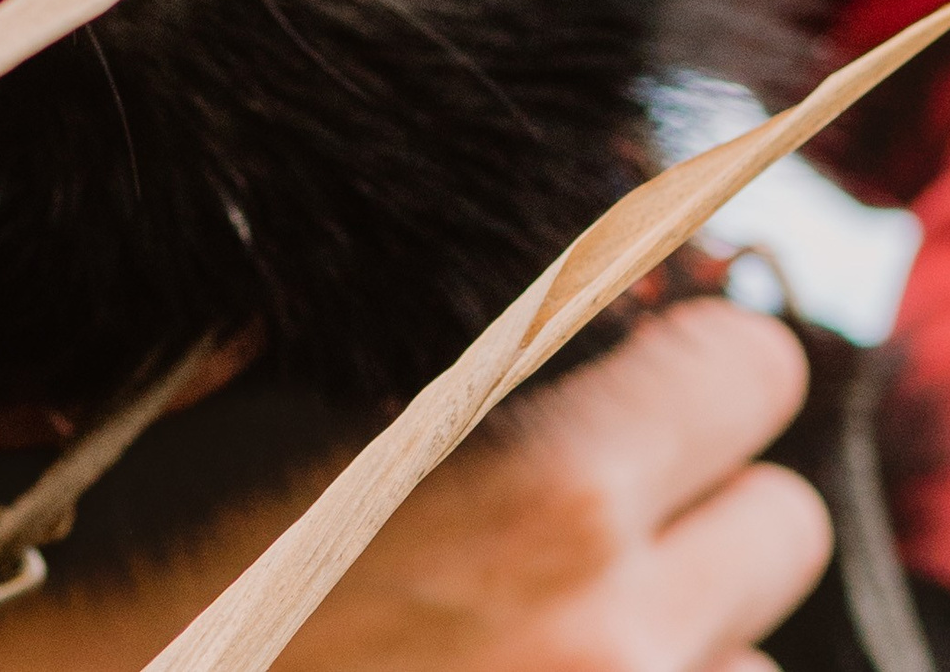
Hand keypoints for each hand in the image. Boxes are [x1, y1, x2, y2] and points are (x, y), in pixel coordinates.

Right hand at [278, 299, 830, 671]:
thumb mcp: (313, 427)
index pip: (753, 370)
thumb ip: (484, 371)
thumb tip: (618, 313)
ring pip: (750, 668)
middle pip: (782, 525)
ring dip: (674, 647)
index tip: (653, 379)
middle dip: (699, 512)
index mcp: (546, 496)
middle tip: (591, 527)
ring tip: (536, 643)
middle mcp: (612, 635)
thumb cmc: (167, 571)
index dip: (696, 364)